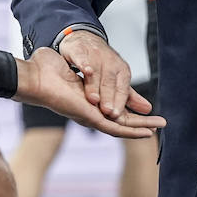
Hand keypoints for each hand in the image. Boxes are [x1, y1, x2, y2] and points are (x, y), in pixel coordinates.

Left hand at [18, 46, 164, 136]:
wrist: (36, 75)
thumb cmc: (49, 69)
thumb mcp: (77, 67)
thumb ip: (87, 69)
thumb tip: (89, 63)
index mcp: (89, 101)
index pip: (115, 107)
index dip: (131, 108)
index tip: (147, 108)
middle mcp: (91, 111)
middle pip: (122, 120)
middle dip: (142, 122)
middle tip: (161, 124)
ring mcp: (91, 117)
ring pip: (122, 126)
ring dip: (142, 128)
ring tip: (159, 128)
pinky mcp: (91, 119)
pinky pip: (114, 128)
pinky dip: (131, 131)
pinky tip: (145, 133)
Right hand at [58, 29, 131, 119]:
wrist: (86, 40)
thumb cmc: (103, 63)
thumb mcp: (118, 79)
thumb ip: (129, 96)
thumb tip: (147, 109)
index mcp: (121, 71)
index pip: (122, 88)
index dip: (119, 102)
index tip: (116, 116)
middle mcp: (110, 62)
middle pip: (109, 82)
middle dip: (109, 97)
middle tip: (108, 112)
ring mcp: (94, 55)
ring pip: (96, 72)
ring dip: (95, 86)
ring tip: (93, 100)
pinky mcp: (80, 50)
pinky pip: (82, 57)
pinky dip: (84, 63)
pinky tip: (86, 71)